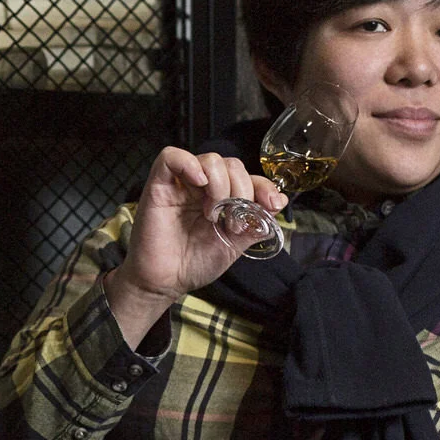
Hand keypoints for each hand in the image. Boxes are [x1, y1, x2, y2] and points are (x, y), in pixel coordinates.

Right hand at [103, 147, 285, 346]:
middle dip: (242, 190)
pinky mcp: (159, 185)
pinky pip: (171, 157)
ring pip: (209, 159)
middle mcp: (203, 187)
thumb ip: (256, 223)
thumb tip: (281, 202)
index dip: (264, 186)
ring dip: (220, 184)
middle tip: (233, 222)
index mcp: (222, 197)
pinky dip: (189, 164)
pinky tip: (199, 183)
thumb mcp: (235, 245)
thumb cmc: (194, 263)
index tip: (272, 204)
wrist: (164, 282)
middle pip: (232, 164)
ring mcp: (181, 184)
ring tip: (213, 214)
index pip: (248, 177)